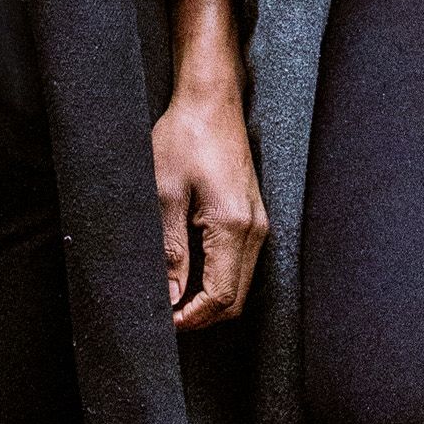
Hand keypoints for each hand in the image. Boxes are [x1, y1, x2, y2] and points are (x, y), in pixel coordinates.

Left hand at [154, 83, 266, 325]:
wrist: (211, 101)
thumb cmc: (185, 138)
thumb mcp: (164, 193)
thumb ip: (170, 249)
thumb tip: (171, 294)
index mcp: (233, 226)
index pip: (221, 297)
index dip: (193, 318)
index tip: (165, 322)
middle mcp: (255, 230)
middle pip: (236, 299)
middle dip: (202, 315)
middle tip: (165, 315)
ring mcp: (258, 223)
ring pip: (240, 284)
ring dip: (209, 298)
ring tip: (173, 296)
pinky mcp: (253, 217)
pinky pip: (240, 263)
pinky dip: (217, 278)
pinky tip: (190, 273)